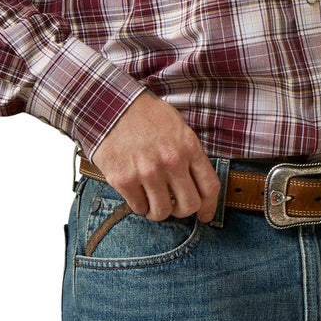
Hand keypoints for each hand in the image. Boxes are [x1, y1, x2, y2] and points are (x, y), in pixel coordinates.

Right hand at [90, 92, 219, 222]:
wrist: (110, 105)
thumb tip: (197, 181)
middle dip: (182, 212)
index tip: (204, 215)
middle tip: (174, 207)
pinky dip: (139, 206)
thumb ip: (189, 152)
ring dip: (158, 212)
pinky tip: (136, 195)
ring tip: (152, 204)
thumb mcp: (177, 125)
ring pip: (163, 211)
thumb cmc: (144, 115)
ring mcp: (148, 171)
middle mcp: (172, 161)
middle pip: (189, 205)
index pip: (209, 186)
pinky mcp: (125, 179)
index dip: (209, 207)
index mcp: (189, 146)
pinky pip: (138, 207)